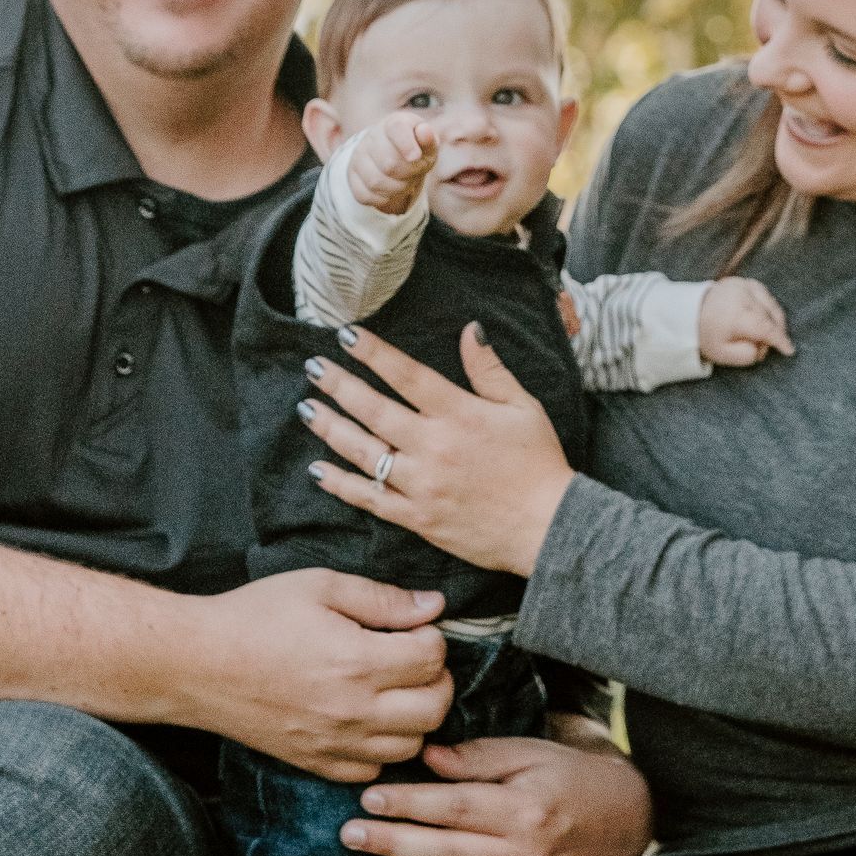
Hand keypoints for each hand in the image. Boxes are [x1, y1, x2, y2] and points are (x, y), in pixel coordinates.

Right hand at [178, 570, 453, 780]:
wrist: (197, 664)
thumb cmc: (255, 617)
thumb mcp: (319, 586)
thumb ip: (382, 598)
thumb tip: (434, 606)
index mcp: (359, 661)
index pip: (433, 658)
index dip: (431, 636)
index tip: (411, 628)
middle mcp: (355, 711)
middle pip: (436, 708)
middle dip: (436, 679)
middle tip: (413, 658)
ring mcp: (336, 744)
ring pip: (412, 746)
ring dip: (415, 716)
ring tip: (393, 689)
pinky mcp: (317, 763)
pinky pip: (374, 770)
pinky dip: (382, 748)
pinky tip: (366, 719)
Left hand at [301, 323, 575, 578]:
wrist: (549, 526)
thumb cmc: (539, 463)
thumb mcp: (523, 406)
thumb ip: (490, 369)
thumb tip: (468, 330)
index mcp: (459, 413)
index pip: (406, 375)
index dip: (374, 353)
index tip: (346, 335)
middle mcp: (434, 446)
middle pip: (374, 410)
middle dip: (339, 386)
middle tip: (312, 369)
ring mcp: (422, 485)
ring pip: (364, 453)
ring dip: (332, 429)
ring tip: (306, 409)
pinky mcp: (418, 518)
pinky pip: (371, 500)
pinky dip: (342, 484)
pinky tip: (318, 470)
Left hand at [340, 732, 653, 855]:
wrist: (626, 823)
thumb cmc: (573, 778)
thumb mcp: (533, 753)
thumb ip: (480, 757)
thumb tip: (428, 757)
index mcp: (524, 809)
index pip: (455, 807)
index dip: (408, 803)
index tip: (369, 796)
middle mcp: (521, 855)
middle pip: (445, 853)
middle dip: (391, 845)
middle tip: (349, 836)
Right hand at [347, 115, 437, 215]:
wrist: (395, 155)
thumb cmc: (415, 149)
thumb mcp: (427, 145)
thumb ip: (428, 140)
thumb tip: (424, 130)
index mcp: (394, 124)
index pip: (396, 129)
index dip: (406, 145)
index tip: (416, 156)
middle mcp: (372, 137)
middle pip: (389, 164)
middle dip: (407, 174)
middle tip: (414, 173)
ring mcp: (358, 156)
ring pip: (375, 182)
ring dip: (396, 188)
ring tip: (404, 182)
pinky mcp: (352, 175)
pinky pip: (365, 195)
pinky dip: (382, 198)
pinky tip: (390, 190)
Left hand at [698, 275, 793, 366]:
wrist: (690, 312)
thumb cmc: (708, 335)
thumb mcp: (722, 354)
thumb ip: (745, 355)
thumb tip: (761, 348)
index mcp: (734, 315)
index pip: (764, 327)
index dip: (779, 339)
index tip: (789, 350)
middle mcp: (740, 296)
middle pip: (768, 317)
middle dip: (772, 334)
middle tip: (762, 347)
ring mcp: (743, 286)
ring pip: (770, 304)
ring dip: (774, 320)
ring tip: (766, 334)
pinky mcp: (743, 281)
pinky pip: (764, 295)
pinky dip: (768, 307)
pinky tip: (765, 317)